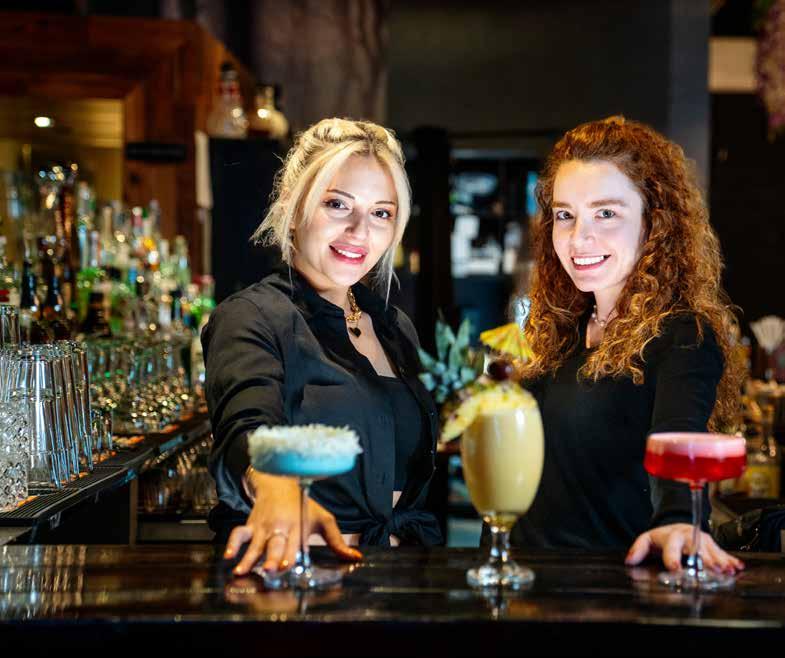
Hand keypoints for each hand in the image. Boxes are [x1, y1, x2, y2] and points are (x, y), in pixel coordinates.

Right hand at [223, 469, 362, 575]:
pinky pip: (239, 534)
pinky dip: (232, 544)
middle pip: (274, 544)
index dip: (290, 554)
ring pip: (254, 543)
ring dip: (248, 557)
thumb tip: (356, 558)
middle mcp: (279, 528)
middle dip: (271, 557)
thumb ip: (337, 542)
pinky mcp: (251, 526)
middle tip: (269, 569)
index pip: (294, 543)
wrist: (280, 483)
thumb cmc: (303, 505)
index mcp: (297, 528)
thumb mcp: (324, 520)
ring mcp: (263, 527)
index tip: (287, 564)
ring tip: (240, 571)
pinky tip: (227, 556)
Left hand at [625, 523, 744, 573]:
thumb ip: (638, 549)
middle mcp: (689, 537)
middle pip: (696, 548)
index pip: (671, 547)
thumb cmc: (663, 537)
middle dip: (703, 559)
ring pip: (711, 550)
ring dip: (720, 561)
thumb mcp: (647, 540)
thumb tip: (629, 560)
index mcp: (671, 536)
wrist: (677, 526)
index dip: (673, 558)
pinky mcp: (712, 544)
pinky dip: (730, 560)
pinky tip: (737, 567)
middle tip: (710, 570)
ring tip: (726, 570)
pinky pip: (722, 552)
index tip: (676, 568)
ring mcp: (702, 540)